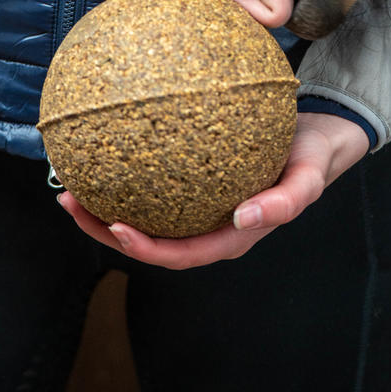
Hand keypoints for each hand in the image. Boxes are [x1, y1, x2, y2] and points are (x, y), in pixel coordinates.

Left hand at [57, 111, 369, 268]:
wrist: (321, 136)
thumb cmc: (313, 157)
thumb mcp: (310, 177)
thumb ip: (286, 202)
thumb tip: (244, 216)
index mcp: (232, 237)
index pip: (180, 255)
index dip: (144, 248)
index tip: (115, 225)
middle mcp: (209, 229)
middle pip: (150, 243)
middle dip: (104, 230)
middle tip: (70, 202)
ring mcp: (199, 211)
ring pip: (145, 219)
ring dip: (104, 210)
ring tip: (70, 185)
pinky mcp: (194, 188)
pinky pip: (154, 190)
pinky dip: (126, 181)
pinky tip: (103, 158)